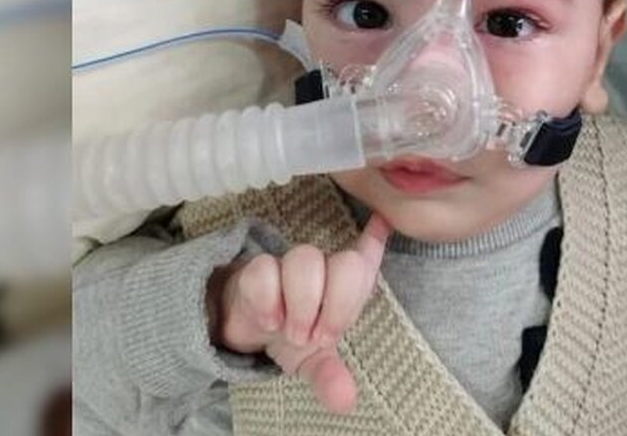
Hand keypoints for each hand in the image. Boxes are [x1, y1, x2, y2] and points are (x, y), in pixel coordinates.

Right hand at [208, 213, 391, 413]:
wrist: (245, 328)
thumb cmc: (292, 334)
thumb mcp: (313, 361)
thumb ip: (330, 376)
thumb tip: (346, 402)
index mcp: (346, 286)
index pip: (368, 258)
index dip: (376, 240)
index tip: (381, 223)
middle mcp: (323, 268)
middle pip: (346, 264)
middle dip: (337, 306)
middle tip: (320, 337)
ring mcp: (289, 263)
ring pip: (306, 260)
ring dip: (303, 304)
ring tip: (293, 333)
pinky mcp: (256, 267)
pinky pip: (265, 270)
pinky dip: (269, 301)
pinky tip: (269, 321)